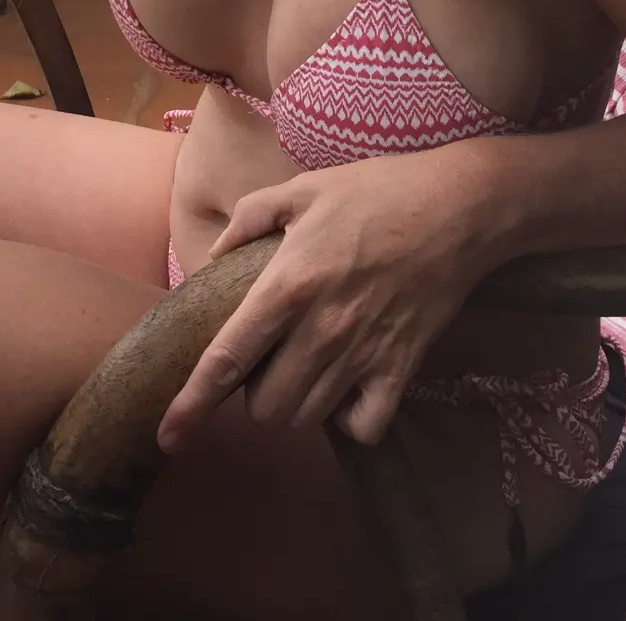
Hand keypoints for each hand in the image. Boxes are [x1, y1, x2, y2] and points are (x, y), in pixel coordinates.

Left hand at [157, 146, 506, 453]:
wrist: (458, 207)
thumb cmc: (376, 191)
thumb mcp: (303, 189)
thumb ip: (251, 219)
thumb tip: (214, 256)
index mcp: (288, 284)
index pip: (227, 359)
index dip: (192, 403)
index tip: (168, 436)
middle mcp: (321, 329)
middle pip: (265, 406)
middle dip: (253, 395)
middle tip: (266, 361)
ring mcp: (363, 354)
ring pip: (306, 418)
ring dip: (295, 403)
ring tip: (303, 369)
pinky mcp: (401, 368)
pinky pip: (363, 426)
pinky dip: (348, 418)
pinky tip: (346, 388)